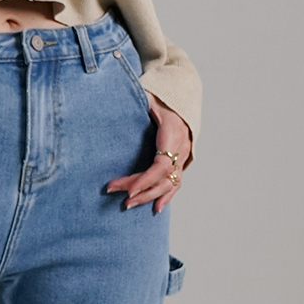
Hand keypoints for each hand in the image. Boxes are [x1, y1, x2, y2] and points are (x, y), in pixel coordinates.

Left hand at [105, 92, 191, 213]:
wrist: (182, 96)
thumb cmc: (163, 96)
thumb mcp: (150, 96)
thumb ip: (138, 100)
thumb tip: (120, 99)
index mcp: (172, 134)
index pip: (161, 165)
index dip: (145, 180)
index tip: (129, 190)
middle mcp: (181, 148)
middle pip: (162, 179)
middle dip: (141, 190)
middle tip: (121, 199)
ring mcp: (183, 156)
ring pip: (169, 184)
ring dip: (149, 196)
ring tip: (129, 205)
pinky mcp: (181, 160)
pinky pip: (176, 182)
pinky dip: (166, 196)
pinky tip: (156, 208)